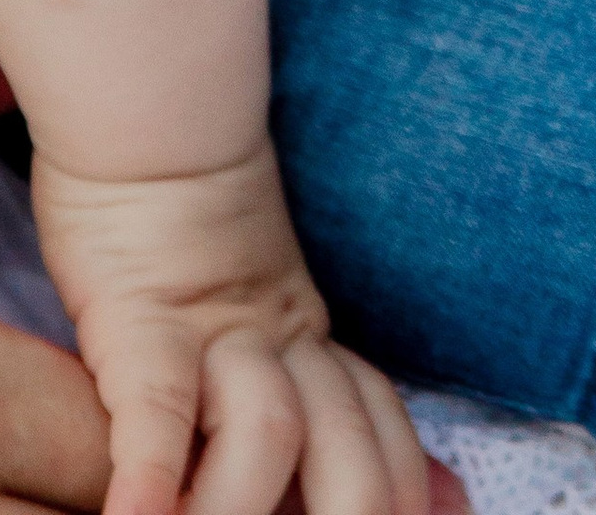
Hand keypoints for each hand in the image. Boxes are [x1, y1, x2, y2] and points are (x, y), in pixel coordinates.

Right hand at [35, 140, 435, 514]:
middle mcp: (281, 345)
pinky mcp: (141, 321)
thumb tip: (455, 495)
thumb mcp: (279, 317)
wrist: (150, 120)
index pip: (381, 437)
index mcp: (313, 347)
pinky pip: (155, 410)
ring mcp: (214, 333)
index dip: (401, 493)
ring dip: (239, 512)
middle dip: (348, 514)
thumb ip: (348, 405)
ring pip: (268, 434)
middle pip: (346, 449)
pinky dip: (149, 475)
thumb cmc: (187, 232)